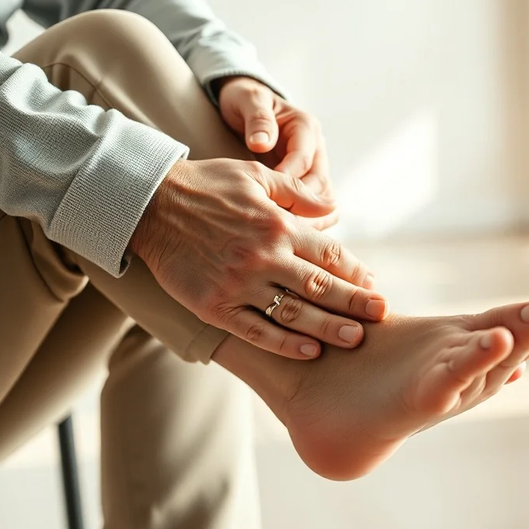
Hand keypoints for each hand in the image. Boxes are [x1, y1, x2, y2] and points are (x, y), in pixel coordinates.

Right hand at [129, 158, 386, 359]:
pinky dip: (285, 344)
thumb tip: (333, 207)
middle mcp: (264, 257)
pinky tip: (309, 351)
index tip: (374, 286)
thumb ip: (297, 193)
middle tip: (381, 316)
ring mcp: (239, 284)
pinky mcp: (214, 305)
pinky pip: (256, 331)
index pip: (329, 255)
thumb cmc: (208, 186)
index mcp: (278, 225)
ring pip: (294, 313)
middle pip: (321, 286)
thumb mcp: (257, 176)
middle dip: (355, 303)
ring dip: (329, 329)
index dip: (356, 272)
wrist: (148, 203)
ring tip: (355, 339)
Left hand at [216, 76, 337, 229]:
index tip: (267, 196)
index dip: (288, 180)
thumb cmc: (246, 100)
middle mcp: (315, 149)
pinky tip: (286, 235)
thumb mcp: (248, 100)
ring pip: (324, 202)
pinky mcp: (306, 183)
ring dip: (308, 219)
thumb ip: (257, 119)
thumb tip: (262, 143)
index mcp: (306, 127)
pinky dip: (305, 222)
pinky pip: (314, 208)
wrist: (247, 105)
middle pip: (321, 186)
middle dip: (303, 208)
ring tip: (284, 235)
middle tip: (277, 225)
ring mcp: (313, 168)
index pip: (304, 159)